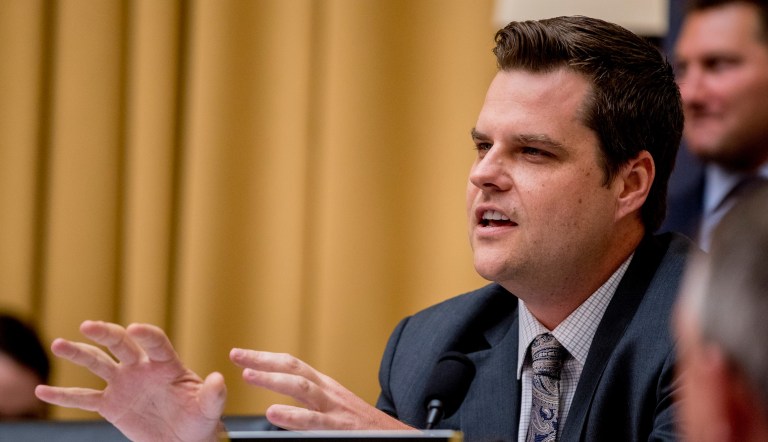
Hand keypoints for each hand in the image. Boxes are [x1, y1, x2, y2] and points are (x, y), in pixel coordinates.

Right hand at [35, 321, 225, 441]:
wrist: (184, 440)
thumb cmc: (201, 420)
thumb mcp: (209, 409)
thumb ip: (213, 394)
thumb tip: (218, 379)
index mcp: (167, 364)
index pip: (156, 343)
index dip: (147, 335)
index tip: (136, 328)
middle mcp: (142, 368)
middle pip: (122, 345)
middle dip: (106, 334)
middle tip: (88, 326)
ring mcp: (124, 384)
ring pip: (98, 364)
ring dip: (79, 354)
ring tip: (59, 344)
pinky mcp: (111, 405)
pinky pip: (84, 398)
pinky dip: (64, 395)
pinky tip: (43, 390)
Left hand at [229, 349, 412, 430]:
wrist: (398, 439)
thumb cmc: (363, 428)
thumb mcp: (334, 409)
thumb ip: (310, 405)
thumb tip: (278, 405)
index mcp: (325, 387)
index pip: (292, 366)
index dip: (265, 358)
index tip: (240, 354)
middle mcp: (329, 393)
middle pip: (293, 369)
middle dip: (263, 360)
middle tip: (236, 355)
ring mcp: (336, 409)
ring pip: (302, 388)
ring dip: (273, 380)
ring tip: (248, 376)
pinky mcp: (342, 428)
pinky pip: (315, 421)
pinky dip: (293, 417)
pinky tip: (274, 414)